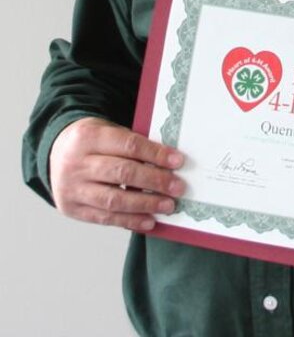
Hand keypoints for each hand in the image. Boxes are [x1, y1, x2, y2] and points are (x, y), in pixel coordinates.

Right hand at [49, 117, 184, 231]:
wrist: (56, 151)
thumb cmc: (93, 141)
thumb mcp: (108, 132)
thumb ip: (132, 145)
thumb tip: (168, 163)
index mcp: (89, 136)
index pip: (129, 145)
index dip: (155, 154)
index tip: (178, 161)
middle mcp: (77, 163)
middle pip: (122, 173)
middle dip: (154, 181)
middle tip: (177, 187)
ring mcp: (71, 188)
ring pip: (113, 200)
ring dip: (144, 205)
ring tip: (167, 206)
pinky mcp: (71, 208)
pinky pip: (103, 218)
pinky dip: (129, 221)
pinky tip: (148, 221)